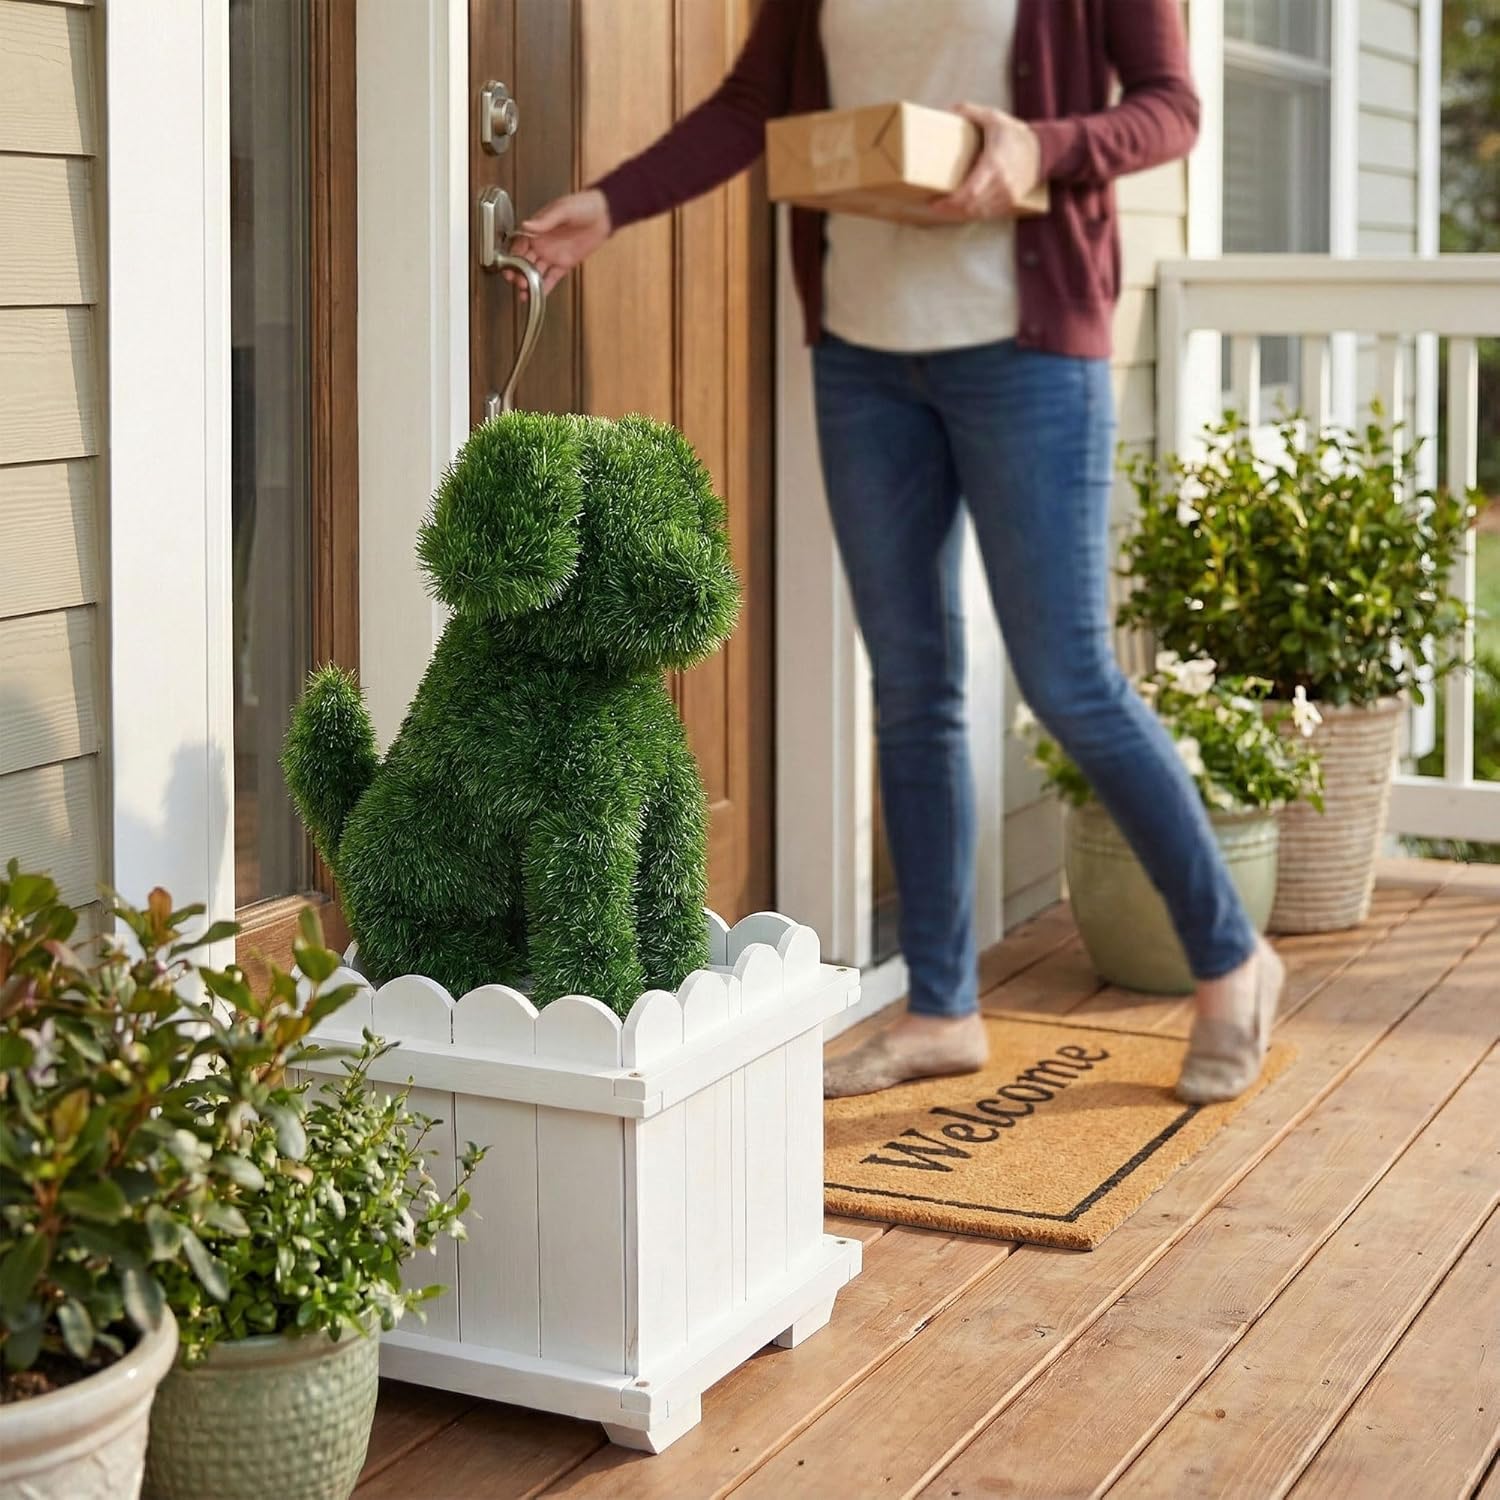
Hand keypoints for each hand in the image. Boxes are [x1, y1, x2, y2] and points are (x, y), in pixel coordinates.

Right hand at [505, 189, 611, 294]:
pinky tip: (538, 295)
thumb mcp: (562, 209)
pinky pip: (552, 278)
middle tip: (517, 282)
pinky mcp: (565, 264)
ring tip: (525, 293)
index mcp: (538, 229)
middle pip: (524, 262)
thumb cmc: (583, 205)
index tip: (508, 267)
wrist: (603, 215)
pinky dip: (545, 287)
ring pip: (536, 272)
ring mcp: (553, 255)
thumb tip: (527, 225)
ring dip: (529, 282)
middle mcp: (542, 243)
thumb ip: (544, 220)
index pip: (519, 246)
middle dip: (519, 273)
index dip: (512, 257)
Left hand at [929, 103, 1041, 221]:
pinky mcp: (1011, 202)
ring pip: (978, 213)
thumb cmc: (1015, 134)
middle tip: (935, 206)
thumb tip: (949, 110)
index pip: (968, 194)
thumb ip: (970, 112)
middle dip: (950, 210)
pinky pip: (989, 214)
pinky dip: (974, 213)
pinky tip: (963, 210)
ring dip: (960, 214)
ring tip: (946, 208)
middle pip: (970, 207)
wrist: (1043, 150)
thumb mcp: (994, 117)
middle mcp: (1001, 184)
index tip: (935, 202)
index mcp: (994, 165)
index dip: (950, 203)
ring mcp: (1007, 195)